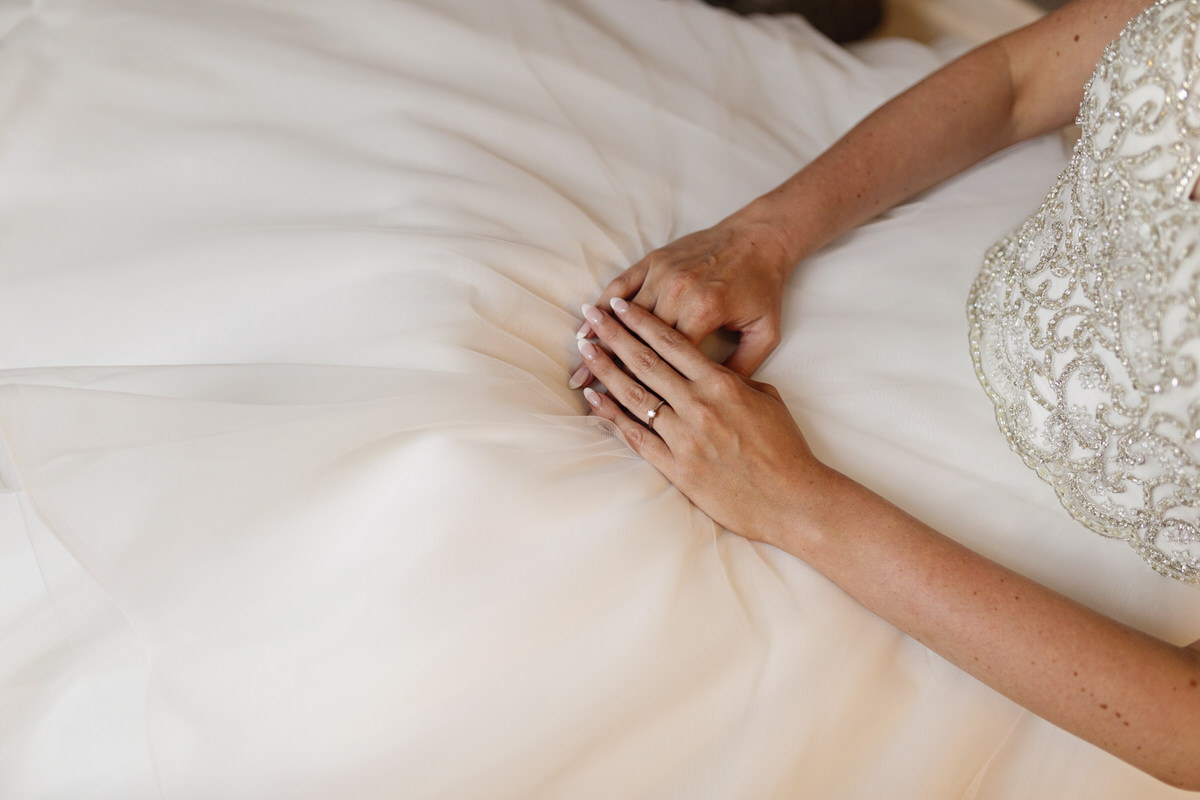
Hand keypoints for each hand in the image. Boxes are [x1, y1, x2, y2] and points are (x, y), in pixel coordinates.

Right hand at [569, 213, 794, 389]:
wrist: (761, 237)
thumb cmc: (764, 287)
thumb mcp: (765, 333)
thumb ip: (741, 367)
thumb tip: (716, 400)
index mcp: (703, 312)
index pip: (663, 356)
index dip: (641, 381)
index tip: (622, 403)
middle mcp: (678, 291)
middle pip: (635, 338)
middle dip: (609, 367)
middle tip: (584, 390)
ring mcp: (662, 273)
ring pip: (621, 315)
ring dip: (598, 341)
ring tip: (579, 367)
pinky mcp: (654, 260)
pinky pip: (620, 286)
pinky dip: (601, 307)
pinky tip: (585, 326)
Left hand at [573, 297, 832, 545]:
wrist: (792, 498)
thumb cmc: (785, 449)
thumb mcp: (767, 399)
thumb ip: (735, 380)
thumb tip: (713, 370)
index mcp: (721, 383)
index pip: (671, 343)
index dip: (641, 322)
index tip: (619, 307)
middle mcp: (698, 404)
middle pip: (645, 362)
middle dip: (614, 336)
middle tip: (591, 318)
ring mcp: (684, 436)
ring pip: (634, 395)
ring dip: (605, 370)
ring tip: (585, 350)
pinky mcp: (676, 467)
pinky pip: (635, 435)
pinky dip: (610, 415)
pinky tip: (592, 399)